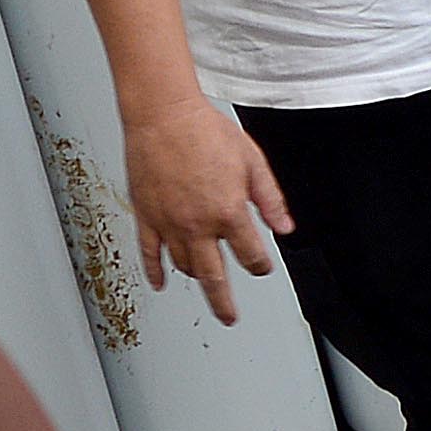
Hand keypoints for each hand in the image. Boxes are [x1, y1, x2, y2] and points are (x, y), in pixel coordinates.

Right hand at [126, 83, 291, 294]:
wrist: (163, 114)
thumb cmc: (205, 130)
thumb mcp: (251, 161)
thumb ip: (269, 198)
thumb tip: (284, 227)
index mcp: (228, 211)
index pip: (250, 254)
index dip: (260, 264)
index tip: (261, 265)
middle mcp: (198, 224)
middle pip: (214, 278)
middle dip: (224, 302)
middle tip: (228, 316)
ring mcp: (169, 223)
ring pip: (184, 265)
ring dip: (197, 277)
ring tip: (204, 281)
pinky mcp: (146, 216)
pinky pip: (149, 253)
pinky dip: (155, 272)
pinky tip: (160, 282)